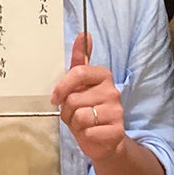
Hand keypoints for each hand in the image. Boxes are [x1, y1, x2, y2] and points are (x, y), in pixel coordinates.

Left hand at [50, 34, 126, 163]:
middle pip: (73, 99)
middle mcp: (113, 90)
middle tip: (75, 114)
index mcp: (103, 75)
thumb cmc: (88, 109)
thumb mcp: (80, 84)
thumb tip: (83, 34)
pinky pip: (88, 131)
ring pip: (79, 116)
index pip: (78, 72)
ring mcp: (117, 110)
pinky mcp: (117, 130)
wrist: (105, 140)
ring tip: (83, 124)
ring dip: (75, 124)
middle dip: (68, 111)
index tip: (56, 97)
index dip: (62, 86)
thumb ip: (80, 60)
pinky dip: (85, 135)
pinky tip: (91, 133)